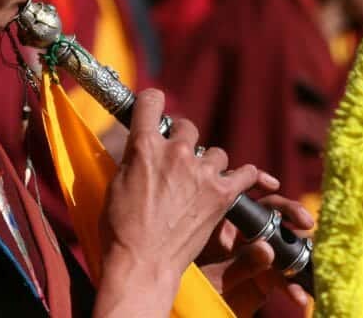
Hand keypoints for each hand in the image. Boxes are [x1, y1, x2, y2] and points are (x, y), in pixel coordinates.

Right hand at [95, 89, 258, 315]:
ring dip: (207, 164)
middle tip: (176, 159)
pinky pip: (245, 173)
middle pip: (187, 126)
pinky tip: (239, 180)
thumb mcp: (117, 180)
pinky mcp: (222, 194)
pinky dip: (243, 177)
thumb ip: (135, 157)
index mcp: (144, 145)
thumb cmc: (122, 226)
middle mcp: (175, 152)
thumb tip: (143, 146)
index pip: (152, 102)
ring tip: (199, 183)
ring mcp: (201, 172)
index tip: (154, 107)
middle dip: (181, 140)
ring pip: (214, 152)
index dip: (153, 103)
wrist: (143, 261)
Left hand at [198, 178, 314, 317]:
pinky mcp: (266, 278)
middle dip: (291, 212)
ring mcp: (256, 254)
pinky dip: (295, 287)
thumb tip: (267, 249)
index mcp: (222, 221)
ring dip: (301, 249)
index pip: (242, 193)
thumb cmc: (192, 289)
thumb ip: (240, 263)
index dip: (258, 182)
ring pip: (285, 241)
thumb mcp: (212, 275)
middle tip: (305, 222)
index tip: (273, 184)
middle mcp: (242, 233)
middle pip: (271, 211)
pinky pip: (286, 278)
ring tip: (309, 261)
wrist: (193, 312)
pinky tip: (299, 297)